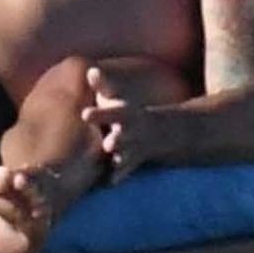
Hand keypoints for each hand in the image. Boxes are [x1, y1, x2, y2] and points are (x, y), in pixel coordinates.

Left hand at [79, 65, 178, 179]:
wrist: (168, 132)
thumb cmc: (130, 113)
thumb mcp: (119, 97)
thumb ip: (103, 85)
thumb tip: (90, 69)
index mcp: (127, 115)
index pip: (113, 112)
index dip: (100, 114)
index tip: (85, 115)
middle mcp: (133, 132)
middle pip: (124, 136)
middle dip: (117, 140)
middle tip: (108, 144)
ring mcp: (136, 149)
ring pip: (127, 156)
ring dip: (119, 159)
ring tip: (110, 163)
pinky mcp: (136, 162)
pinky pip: (127, 171)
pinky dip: (118, 177)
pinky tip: (107, 183)